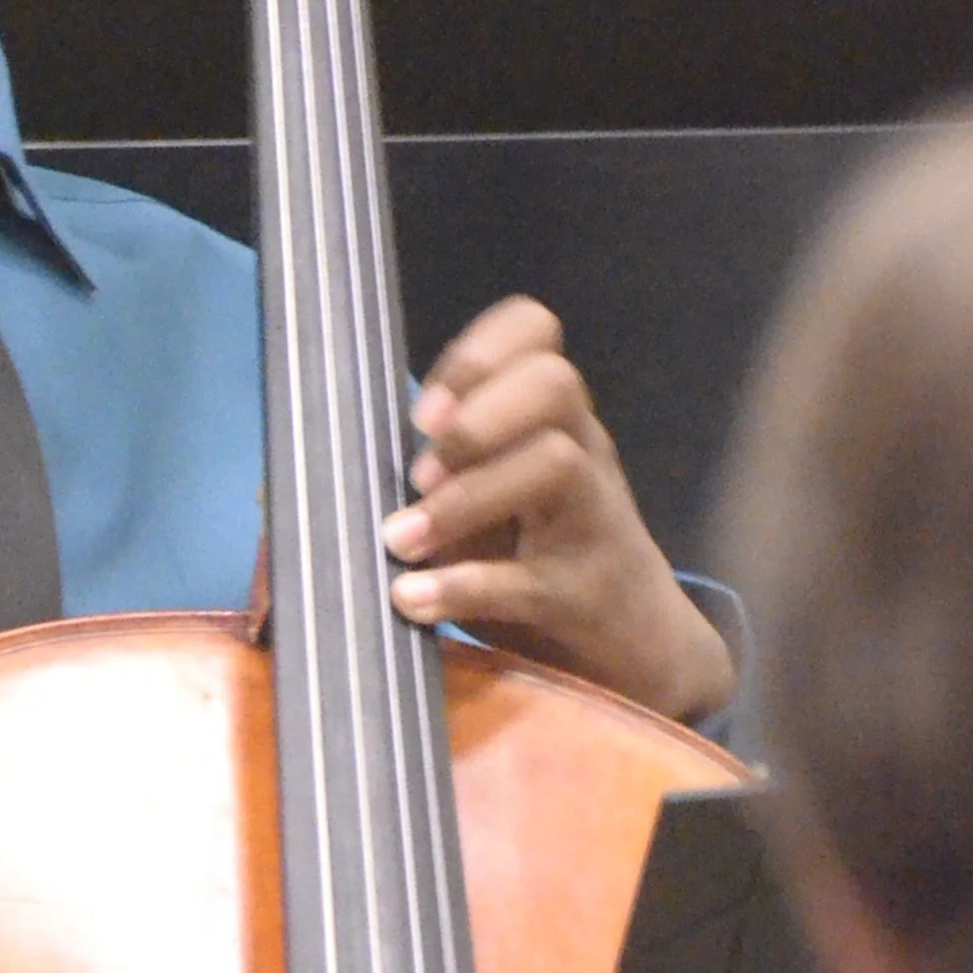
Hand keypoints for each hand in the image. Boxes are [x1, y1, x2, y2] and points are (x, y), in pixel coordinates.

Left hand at [382, 295, 734, 721]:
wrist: (640, 639)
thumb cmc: (546, 551)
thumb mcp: (501, 492)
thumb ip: (444, 466)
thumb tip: (332, 462)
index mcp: (554, 417)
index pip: (536, 333)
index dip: (474, 354)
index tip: (424, 414)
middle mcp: (582, 450)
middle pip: (554, 383)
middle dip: (476, 417)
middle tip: (420, 471)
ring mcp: (592, 518)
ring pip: (555, 463)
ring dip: (465, 497)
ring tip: (403, 538)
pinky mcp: (582, 592)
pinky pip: (527, 579)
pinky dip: (460, 587)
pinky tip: (411, 596)